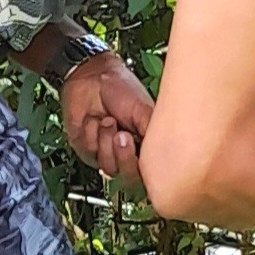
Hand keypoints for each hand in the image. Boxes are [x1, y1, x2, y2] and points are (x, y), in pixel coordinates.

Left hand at [62, 51, 153, 187]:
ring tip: (108, 120)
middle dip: (125, 157)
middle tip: (123, 136)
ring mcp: (107, 152)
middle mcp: (128, 152)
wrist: (91, 76)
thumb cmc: (119, 87)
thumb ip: (153, 134)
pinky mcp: (87, 149)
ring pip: (109, 168)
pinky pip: (91, 154)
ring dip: (106, 141)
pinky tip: (94, 120)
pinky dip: (91, 134)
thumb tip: (167, 155)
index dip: (147, 169)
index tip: (143, 150)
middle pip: (130, 178)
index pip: (151, 173)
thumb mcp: (143, 110)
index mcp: (147, 145)